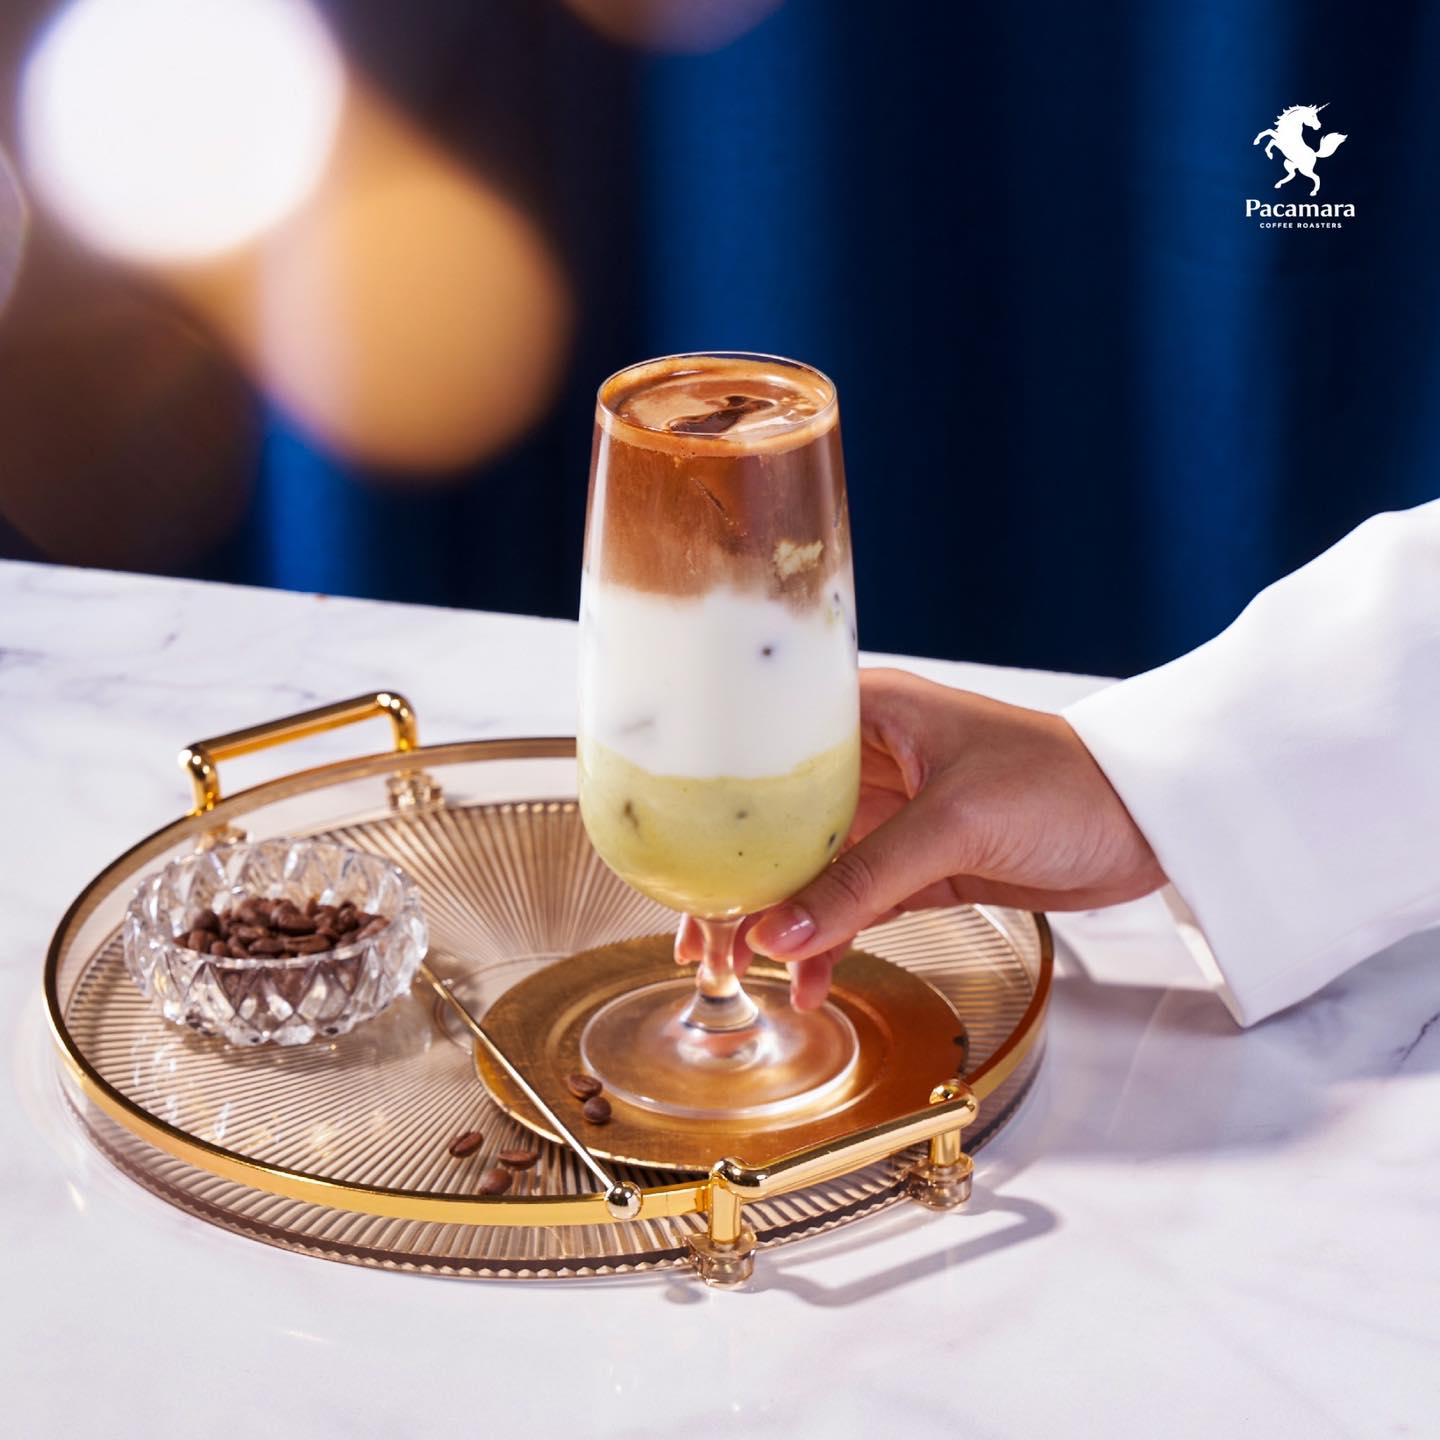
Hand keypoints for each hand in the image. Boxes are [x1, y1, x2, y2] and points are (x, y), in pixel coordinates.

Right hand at [744, 668, 1165, 1006]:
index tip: (683, 870)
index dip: (718, 813)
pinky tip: (811, 978)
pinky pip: (856, 906)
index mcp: (866, 715)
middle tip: (704, 943)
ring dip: (781, 923)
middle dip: (740, 885)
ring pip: (812, 873)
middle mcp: (867, 763)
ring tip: (747, 977)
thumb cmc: (1063, 781)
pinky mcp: (920, 865)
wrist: (1149, 821)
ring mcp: (893, 818)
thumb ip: (866, 880)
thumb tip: (779, 933)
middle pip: (778, 825)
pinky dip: (830, 941)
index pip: (767, 757)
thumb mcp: (956, 823)